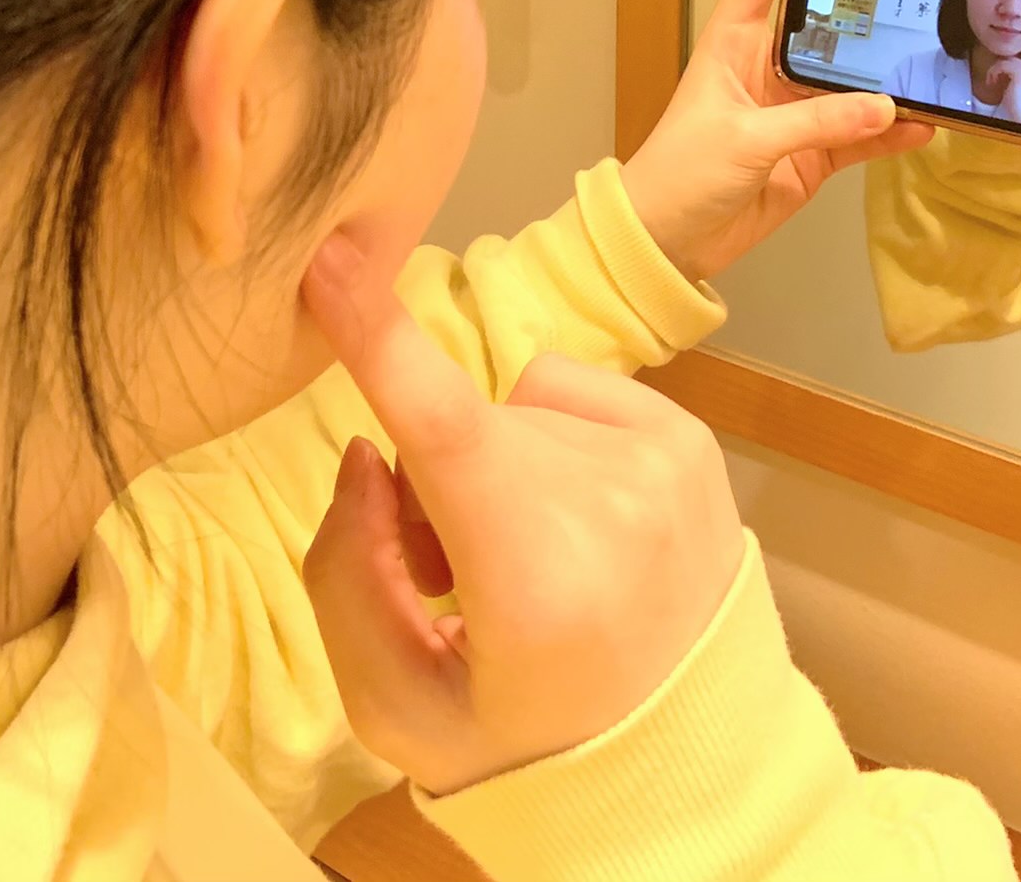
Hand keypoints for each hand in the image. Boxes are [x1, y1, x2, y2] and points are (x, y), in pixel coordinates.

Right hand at [299, 244, 745, 795]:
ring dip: (493, 466)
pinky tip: (572, 527)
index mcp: (538, 584)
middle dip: (430, 483)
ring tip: (526, 563)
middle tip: (457, 582)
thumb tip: (367, 449)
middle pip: (457, 429)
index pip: (445, 430)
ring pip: (508, 407)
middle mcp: (615, 507)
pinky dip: (546, 444)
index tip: (331, 256)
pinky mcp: (689, 441)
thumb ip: (347, 576)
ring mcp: (664, 465)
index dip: (379, 338)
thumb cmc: (526, 743)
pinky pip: (562, 391)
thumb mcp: (398, 707)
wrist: (685, 765)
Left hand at [619, 0, 934, 282]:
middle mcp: (765, 67)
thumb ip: (815, 123)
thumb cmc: (681, 174)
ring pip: (850, 79)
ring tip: (932, 52)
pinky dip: (890, 133)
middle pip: (820, 16)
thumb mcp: (745, 141)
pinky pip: (859, 136)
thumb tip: (884, 107)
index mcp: (731, 43)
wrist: (666, 243)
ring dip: (886, 72)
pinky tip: (924, 124)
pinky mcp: (809, 155)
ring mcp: (791, 111)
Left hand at [984, 55, 1020, 124]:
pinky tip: (993, 83)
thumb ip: (1009, 70)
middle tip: (992, 79)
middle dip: (997, 66)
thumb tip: (1001, 61)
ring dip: (993, 71)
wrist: (1018, 114)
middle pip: (1008, 55)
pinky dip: (993, 73)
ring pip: (1003, 60)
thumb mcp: (1010, 82)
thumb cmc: (1012, 102)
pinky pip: (1001, 64)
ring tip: (992, 83)